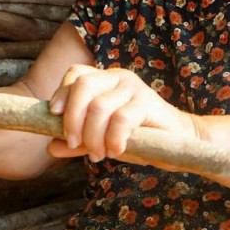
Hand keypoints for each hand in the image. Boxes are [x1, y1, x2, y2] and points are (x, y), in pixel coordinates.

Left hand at [48, 65, 195, 163]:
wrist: (178, 141)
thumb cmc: (138, 137)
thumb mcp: (102, 139)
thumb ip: (79, 141)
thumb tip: (51, 147)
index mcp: (104, 80)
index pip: (76, 74)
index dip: (62, 92)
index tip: (54, 116)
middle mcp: (117, 77)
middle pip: (83, 85)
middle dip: (73, 118)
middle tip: (74, 144)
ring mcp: (133, 87)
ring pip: (99, 107)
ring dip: (93, 136)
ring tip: (99, 155)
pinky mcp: (148, 102)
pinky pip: (121, 118)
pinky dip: (113, 138)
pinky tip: (116, 151)